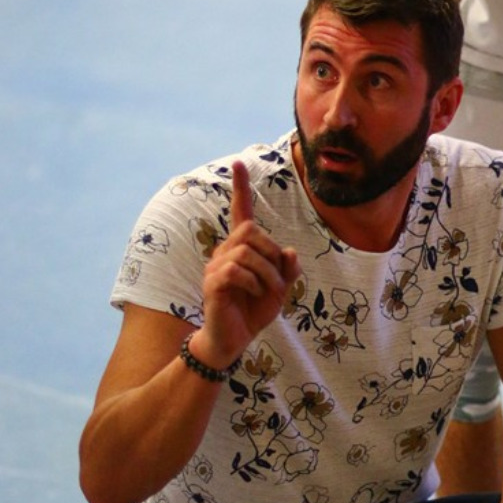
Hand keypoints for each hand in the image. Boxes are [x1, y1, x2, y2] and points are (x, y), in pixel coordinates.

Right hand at [193, 160, 300, 368]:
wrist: (233, 339)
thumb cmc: (254, 310)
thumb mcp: (280, 288)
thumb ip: (288, 269)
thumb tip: (290, 251)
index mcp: (241, 248)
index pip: (240, 211)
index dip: (241, 188)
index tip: (238, 163)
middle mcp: (225, 251)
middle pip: (251, 230)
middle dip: (272, 253)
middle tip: (277, 279)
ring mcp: (215, 266)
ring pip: (246, 251)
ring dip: (267, 272)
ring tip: (269, 291)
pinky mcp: (212, 284)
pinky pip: (235, 270)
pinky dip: (253, 282)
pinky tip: (254, 294)